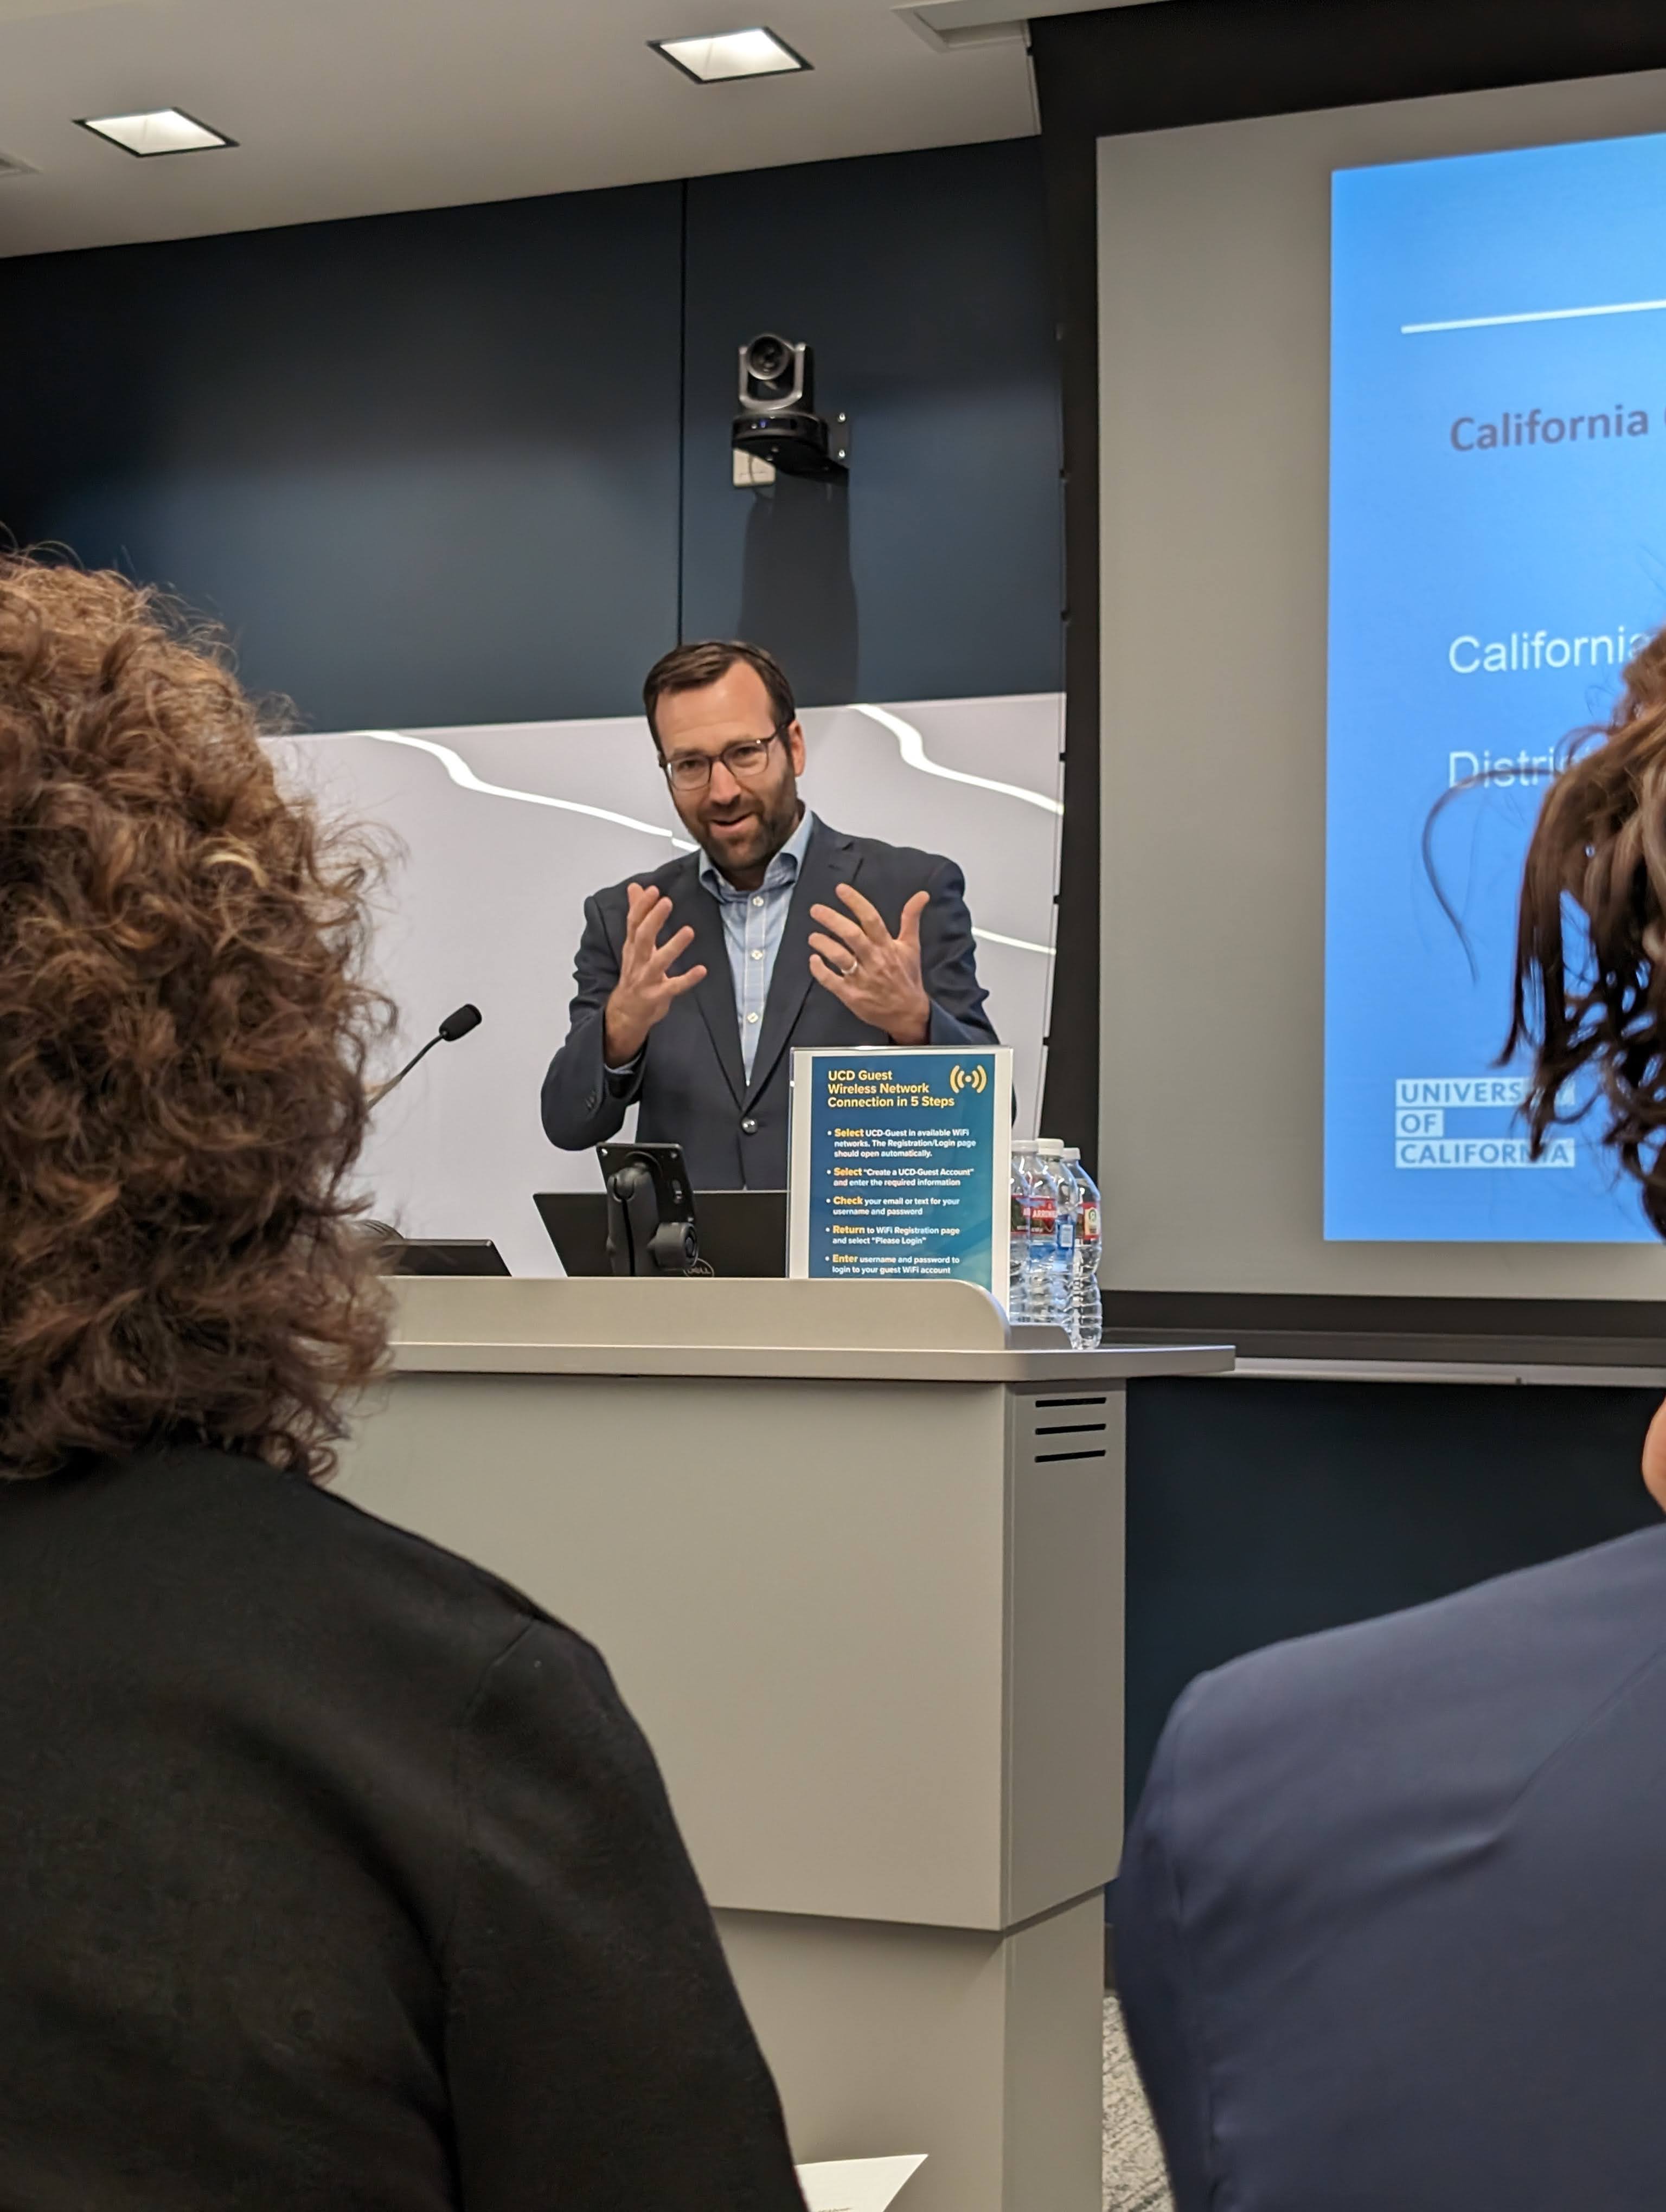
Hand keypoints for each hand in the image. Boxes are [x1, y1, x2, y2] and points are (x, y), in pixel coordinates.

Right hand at [603, 882, 707, 1063]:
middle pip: (643, 938)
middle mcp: (637, 961)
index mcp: (632, 947)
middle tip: (666, 902)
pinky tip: (702, 970)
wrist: (626, 1012)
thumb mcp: (633, 944)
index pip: (633, 923)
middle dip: (653, 919)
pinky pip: (673, 987)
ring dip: (673, 947)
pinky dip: (687, 979)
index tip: (653, 890)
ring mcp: (647, 979)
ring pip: (658, 962)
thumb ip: (637, 915)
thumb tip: (635, 887)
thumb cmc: (635, 973)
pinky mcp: (658, 996)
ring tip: (688, 931)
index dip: (642, 906)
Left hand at [808, 884, 931, 1043]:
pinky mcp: (851, 995)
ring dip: (823, 943)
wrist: (908, 1014)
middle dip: (831, 919)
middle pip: (851, 935)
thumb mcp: (911, 946)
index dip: (855, 902)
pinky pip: (831, 980)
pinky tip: (813, 959)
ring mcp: (862, 978)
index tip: (840, 889)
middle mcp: (874, 960)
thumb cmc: (907, 977)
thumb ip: (911, 918)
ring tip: (813, 936)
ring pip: (839, 957)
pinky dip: (819, 970)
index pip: (871, 919)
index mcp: (888, 946)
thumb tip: (922, 895)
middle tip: (815, 909)